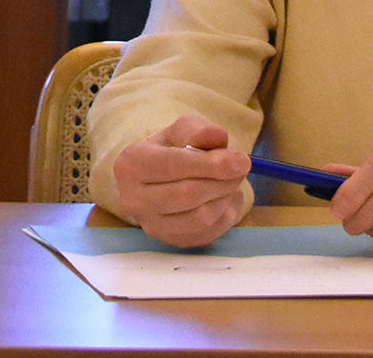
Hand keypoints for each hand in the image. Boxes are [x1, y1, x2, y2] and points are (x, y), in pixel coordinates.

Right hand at [109, 114, 251, 246]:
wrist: (159, 179)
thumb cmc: (172, 149)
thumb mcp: (183, 130)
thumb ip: (199, 130)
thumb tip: (217, 137)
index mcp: (130, 164)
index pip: (173, 166)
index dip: (211, 164)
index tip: (242, 160)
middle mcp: (133, 199)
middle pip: (187, 195)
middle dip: (222, 181)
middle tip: (241, 168)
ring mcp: (151, 225)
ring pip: (200, 218)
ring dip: (225, 198)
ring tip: (231, 182)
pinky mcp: (171, 242)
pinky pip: (208, 234)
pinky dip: (224, 214)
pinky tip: (224, 198)